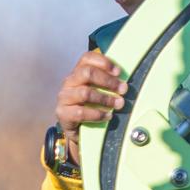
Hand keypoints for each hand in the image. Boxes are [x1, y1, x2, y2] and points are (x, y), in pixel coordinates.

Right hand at [55, 49, 124, 164]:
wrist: (79, 131)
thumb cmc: (92, 107)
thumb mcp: (99, 92)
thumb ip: (108, 83)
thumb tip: (126, 82)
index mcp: (78, 72)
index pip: (87, 58)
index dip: (104, 62)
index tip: (119, 72)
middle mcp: (69, 82)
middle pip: (86, 73)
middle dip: (108, 81)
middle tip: (123, 89)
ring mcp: (64, 97)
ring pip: (85, 92)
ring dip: (105, 99)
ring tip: (119, 104)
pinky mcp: (63, 113)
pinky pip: (81, 112)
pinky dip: (97, 114)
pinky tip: (108, 116)